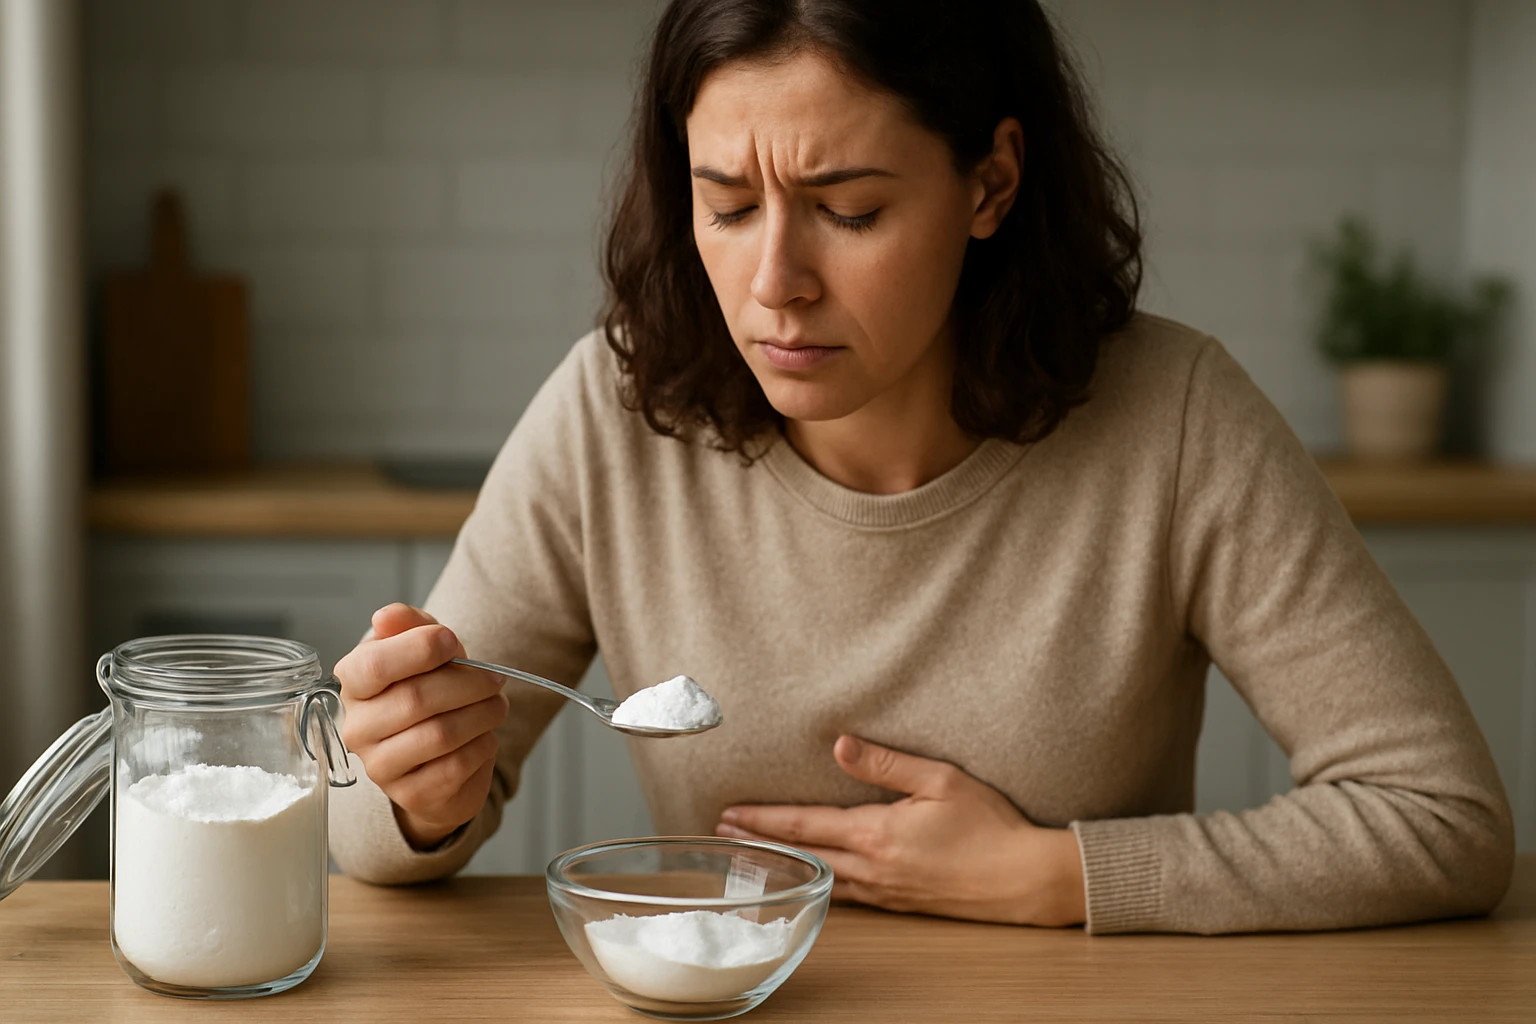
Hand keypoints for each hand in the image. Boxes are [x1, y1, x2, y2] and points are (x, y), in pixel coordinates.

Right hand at [334, 604, 508, 849]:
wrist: (437, 756)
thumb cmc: (428, 692)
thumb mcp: (422, 650)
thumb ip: (409, 625)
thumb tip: (386, 616)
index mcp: (354, 684)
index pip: (373, 665)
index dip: (420, 649)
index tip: (453, 643)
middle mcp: (358, 728)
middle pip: (416, 699)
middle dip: (468, 684)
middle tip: (494, 679)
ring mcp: (380, 766)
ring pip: (440, 734)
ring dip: (483, 714)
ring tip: (496, 705)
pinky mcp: (410, 795)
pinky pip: (456, 766)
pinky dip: (482, 746)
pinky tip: (483, 737)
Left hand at [716, 736, 1085, 926]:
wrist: (1026, 879)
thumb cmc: (991, 825)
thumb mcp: (942, 779)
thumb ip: (887, 762)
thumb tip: (840, 744)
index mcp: (878, 833)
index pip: (806, 824)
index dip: (764, 819)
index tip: (730, 813)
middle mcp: (874, 867)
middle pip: (804, 854)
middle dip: (761, 843)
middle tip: (724, 836)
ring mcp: (887, 890)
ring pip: (822, 878)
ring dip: (785, 865)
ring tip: (755, 856)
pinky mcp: (902, 902)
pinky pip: (849, 894)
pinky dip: (820, 883)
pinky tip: (814, 878)